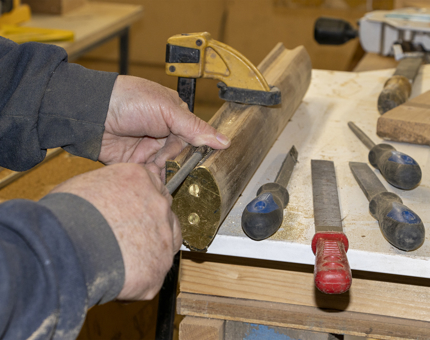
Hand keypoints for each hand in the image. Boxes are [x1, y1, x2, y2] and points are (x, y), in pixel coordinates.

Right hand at [50, 163, 180, 299]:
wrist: (65, 246)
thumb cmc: (65, 214)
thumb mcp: (87, 186)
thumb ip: (108, 192)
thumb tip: (103, 204)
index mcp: (140, 179)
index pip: (153, 188)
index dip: (142, 203)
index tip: (132, 214)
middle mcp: (158, 204)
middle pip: (165, 215)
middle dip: (150, 227)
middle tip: (129, 240)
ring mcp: (162, 236)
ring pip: (167, 244)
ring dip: (151, 253)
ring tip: (126, 264)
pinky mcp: (158, 267)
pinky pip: (153, 275)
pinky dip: (139, 281)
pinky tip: (119, 283)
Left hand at [99, 76, 229, 177]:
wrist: (92, 113)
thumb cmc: (128, 100)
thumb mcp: (167, 110)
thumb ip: (195, 127)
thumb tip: (224, 141)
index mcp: (174, 117)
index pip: (193, 138)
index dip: (193, 147)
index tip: (196, 156)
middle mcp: (163, 134)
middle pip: (180, 155)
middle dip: (174, 159)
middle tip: (165, 156)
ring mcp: (149, 149)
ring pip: (166, 167)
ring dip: (163, 169)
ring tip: (154, 164)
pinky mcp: (135, 162)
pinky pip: (150, 175)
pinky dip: (152, 178)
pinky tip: (151, 176)